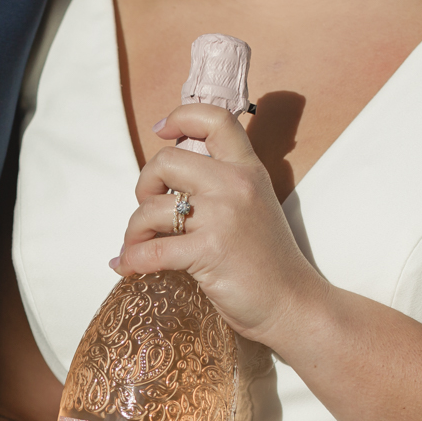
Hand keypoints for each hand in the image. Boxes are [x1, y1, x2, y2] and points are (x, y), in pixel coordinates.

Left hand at [114, 103, 328, 352]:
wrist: (293, 304)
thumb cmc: (268, 263)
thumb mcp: (254, 209)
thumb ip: (222, 188)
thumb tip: (167, 187)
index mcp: (248, 170)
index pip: (215, 119)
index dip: (181, 116)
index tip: (162, 130)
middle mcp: (235, 185)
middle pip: (166, 161)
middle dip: (144, 185)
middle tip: (149, 211)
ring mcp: (223, 217)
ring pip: (151, 209)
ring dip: (133, 231)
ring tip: (136, 247)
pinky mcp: (209, 251)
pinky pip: (151, 251)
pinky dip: (132, 260)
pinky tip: (128, 267)